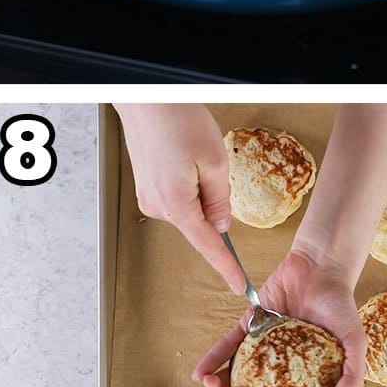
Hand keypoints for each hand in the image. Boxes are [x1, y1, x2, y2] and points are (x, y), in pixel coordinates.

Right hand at [115, 104, 243, 291]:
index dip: (227, 268)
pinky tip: (183, 158)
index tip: (241, 287)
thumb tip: (219, 224)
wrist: (145, 99)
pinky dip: (187, 183)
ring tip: (192, 154)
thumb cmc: (177, 121)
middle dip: (213, 202)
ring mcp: (147, 197)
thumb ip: (220, 199)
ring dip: (199, 188)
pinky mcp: (145, 186)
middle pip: (199, 222)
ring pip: (188, 208)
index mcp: (176, 204)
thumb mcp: (215, 161)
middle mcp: (156, 206)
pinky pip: (176, 197)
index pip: (208, 246)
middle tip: (210, 165)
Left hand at [193, 246, 366, 386]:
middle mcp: (280, 367)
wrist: (321, 269)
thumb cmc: (341, 308)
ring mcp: (262, 348)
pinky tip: (200, 371)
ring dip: (220, 384)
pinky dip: (213, 358)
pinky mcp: (249, 326)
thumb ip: (352, 374)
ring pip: (237, 372)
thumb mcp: (356, 343)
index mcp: (304, 378)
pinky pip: (227, 345)